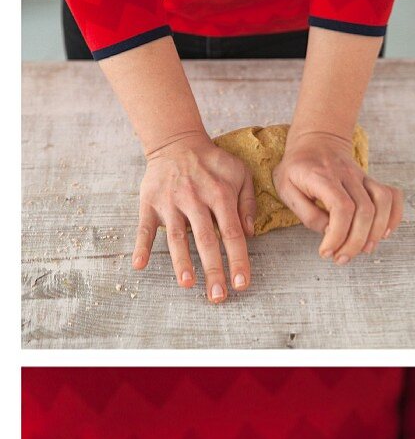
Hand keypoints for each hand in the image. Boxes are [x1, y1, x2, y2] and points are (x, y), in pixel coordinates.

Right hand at [132, 131, 256, 302]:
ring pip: (177, 236)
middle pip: (206, 240)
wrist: (176, 142)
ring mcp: (170, 202)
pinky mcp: (149, 202)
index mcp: (220, 194)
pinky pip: (144, 227)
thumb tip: (250, 234)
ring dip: (181, 262)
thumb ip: (248, 203)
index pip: (231, 234)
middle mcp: (195, 199)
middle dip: (213, 270)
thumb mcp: (240, 174)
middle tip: (217, 296)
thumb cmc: (213, 163)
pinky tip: (139, 264)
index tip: (242, 285)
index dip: (238, 260)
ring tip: (187, 284)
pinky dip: (141, 246)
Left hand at [272, 130, 402, 263]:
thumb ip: (307, 213)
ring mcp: (362, 177)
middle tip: (342, 259)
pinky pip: (393, 196)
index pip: (341, 207)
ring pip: (382, 203)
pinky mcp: (371, 181)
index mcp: (321, 176)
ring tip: (364, 250)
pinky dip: (394, 216)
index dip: (338, 234)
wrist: (316, 141)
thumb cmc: (298, 168)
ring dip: (376, 232)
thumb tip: (330, 231)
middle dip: (355, 242)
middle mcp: (346, 175)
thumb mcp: (286, 189)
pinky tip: (384, 233)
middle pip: (364, 211)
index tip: (326, 252)